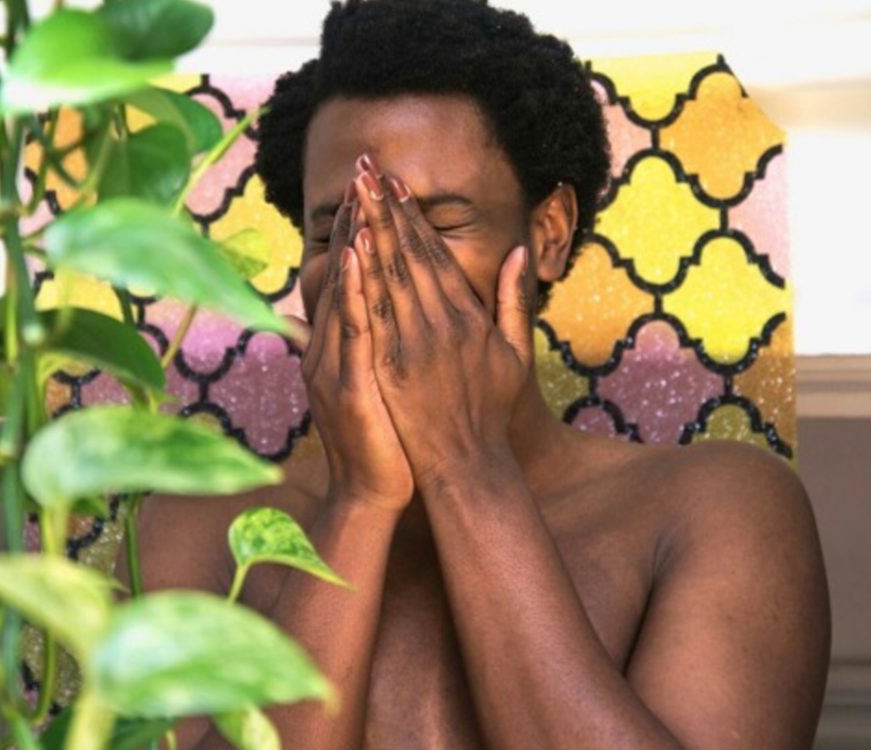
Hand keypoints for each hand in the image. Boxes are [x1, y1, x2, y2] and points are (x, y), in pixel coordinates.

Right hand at [298, 180, 414, 512]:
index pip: (352, 277)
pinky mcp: (348, 386)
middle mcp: (331, 347)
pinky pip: (351, 332)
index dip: (361, 231)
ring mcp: (334, 365)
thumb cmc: (383, 440)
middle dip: (355, 220)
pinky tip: (355, 258)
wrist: (372, 493)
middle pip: (344, 275)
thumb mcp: (373, 384)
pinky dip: (350, 293)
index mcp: (342, 344)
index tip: (374, 189)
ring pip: (343, 294)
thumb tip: (363, 314)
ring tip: (359, 196)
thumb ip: (366, 345)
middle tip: (364, 171)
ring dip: (350, 242)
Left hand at [349, 156, 533, 487]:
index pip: (436, 255)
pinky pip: (375, 311)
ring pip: (391, 273)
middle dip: (386, 207)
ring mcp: (416, 342)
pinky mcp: (392, 364)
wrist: (468, 462)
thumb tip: (519, 251)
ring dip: (371, 228)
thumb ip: (513, 300)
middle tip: (366, 167)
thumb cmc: (491, 411)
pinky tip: (352, 246)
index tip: (395, 184)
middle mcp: (443, 322)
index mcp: (469, 317)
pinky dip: (364, 276)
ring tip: (355, 191)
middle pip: (409, 253)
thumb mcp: (515, 353)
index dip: (413, 217)